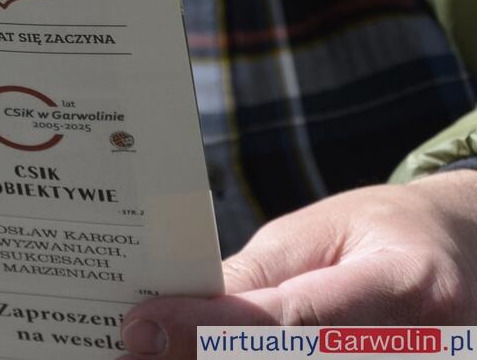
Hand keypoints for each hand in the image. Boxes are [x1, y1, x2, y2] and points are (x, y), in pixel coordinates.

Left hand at [118, 171, 476, 358]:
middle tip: (138, 351)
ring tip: (162, 351)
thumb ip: (255, 278)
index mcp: (404, 283)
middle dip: (205, 359)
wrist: (462, 256)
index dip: (209, 332)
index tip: (141, 330)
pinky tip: (203, 356)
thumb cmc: (381, 236)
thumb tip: (173, 311)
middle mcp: (425, 345)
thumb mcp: (317, 235)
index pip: (293, 319)